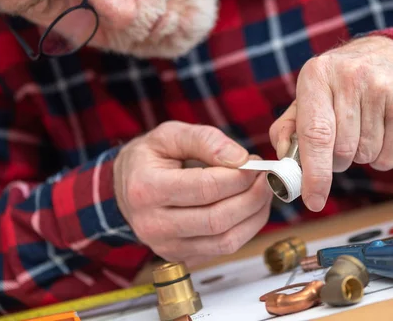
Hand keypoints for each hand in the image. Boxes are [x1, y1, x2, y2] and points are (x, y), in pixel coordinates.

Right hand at [113, 121, 272, 266]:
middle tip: (265, 177)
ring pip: (225, 241)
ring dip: (254, 215)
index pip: (204, 188)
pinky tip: (250, 206)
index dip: (238, 177)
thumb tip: (241, 159)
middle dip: (252, 197)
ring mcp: (166, 246)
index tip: (255, 164)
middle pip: (217, 219)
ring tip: (262, 191)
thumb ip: (206, 140)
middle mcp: (152, 224)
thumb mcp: (170, 134)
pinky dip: (246, 228)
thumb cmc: (150, 157)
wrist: (126, 187)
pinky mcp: (181, 257)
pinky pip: (223, 249)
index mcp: (146, 189)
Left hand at [269, 36, 392, 211]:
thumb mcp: (312, 93)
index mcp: (318, 75)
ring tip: (363, 128)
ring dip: (361, 155)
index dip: (313, 172)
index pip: (314, 134)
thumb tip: (284, 158)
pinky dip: (382, 156)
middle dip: (337, 160)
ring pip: (365, 155)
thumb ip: (289, 127)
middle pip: (341, 150)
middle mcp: (350, 78)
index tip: (313, 199)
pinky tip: (383, 131)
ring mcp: (382, 89)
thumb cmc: (345, 82)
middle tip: (340, 142)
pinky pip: (389, 156)